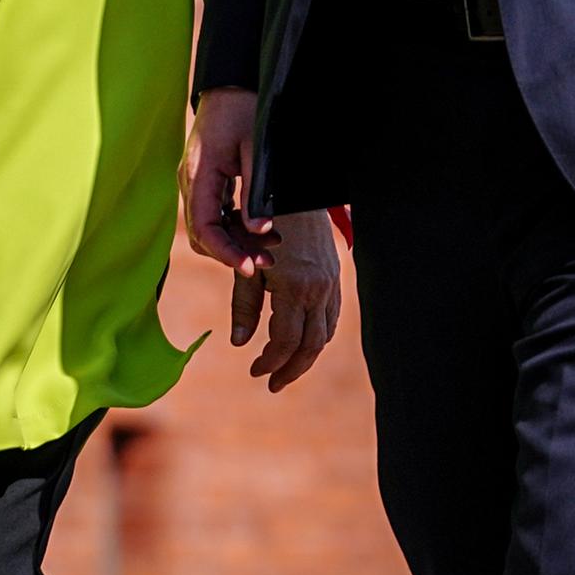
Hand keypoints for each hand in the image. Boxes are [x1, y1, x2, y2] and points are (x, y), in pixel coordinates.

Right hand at [182, 88, 280, 268]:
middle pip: (203, 233)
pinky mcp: (204, 179)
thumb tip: (259, 230)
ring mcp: (195, 181)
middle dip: (234, 252)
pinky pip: (213, 213)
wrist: (231, 83)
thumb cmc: (244, 109)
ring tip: (272, 245)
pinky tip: (260, 228)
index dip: (226, 252)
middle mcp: (190, 181)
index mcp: (199, 173)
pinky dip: (234, 226)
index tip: (251, 268)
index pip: (204, 227)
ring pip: (209, 226)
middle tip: (269, 261)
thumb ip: (256, 190)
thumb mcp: (256, 148)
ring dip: (236, 241)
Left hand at [229, 211, 344, 391]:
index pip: (285, 341)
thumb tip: (238, 343)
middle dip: (291, 368)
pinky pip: (332, 316)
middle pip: (310, 345)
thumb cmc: (260, 224)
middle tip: (272, 383)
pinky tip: (304, 342)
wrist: (293, 191)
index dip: (270, 361)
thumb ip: (244, 305)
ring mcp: (331, 284)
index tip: (255, 370)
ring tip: (287, 369)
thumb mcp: (245, 263)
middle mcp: (318, 289)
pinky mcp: (336, 277)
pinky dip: (319, 335)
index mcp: (294, 287)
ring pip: (325, 334)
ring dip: (307, 356)